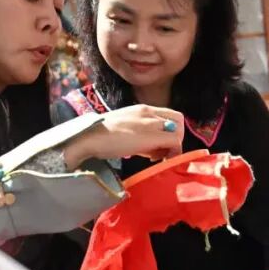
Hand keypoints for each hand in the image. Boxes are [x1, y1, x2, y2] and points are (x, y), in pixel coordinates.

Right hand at [62, 105, 183, 167]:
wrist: (89, 137)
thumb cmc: (101, 136)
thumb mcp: (124, 129)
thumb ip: (139, 135)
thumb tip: (151, 150)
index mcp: (142, 109)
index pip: (168, 114)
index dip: (169, 130)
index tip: (159, 145)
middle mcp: (149, 112)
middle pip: (178, 120)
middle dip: (176, 137)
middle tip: (163, 152)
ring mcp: (151, 123)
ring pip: (178, 131)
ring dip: (173, 146)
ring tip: (156, 157)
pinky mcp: (152, 136)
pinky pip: (174, 142)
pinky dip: (171, 153)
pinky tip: (154, 160)